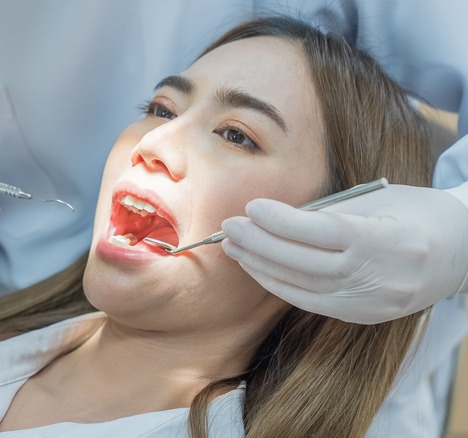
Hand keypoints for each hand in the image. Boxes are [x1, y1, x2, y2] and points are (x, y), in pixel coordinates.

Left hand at [221, 184, 467, 323]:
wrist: (460, 253)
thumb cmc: (416, 214)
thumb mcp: (378, 201)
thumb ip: (328, 213)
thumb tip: (273, 218)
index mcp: (387, 240)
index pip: (322, 233)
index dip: (281, 222)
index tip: (252, 207)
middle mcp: (379, 277)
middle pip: (305, 263)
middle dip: (260, 244)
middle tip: (229, 226)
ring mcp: (370, 303)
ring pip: (302, 287)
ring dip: (261, 267)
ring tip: (233, 247)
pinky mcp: (361, 316)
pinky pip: (309, 303)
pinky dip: (279, 285)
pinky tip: (257, 268)